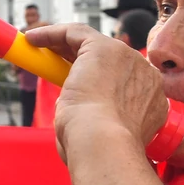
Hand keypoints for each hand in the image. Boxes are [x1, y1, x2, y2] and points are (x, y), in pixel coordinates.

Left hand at [25, 23, 166, 156]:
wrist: (103, 145)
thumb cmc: (99, 151)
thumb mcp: (102, 137)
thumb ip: (95, 121)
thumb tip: (72, 112)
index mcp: (151, 101)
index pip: (121, 82)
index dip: (96, 80)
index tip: (72, 85)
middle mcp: (145, 76)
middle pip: (108, 59)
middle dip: (77, 57)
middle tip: (50, 61)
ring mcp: (128, 59)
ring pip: (91, 43)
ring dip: (61, 43)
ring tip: (36, 47)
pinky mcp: (103, 47)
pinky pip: (75, 32)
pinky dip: (52, 33)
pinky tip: (32, 39)